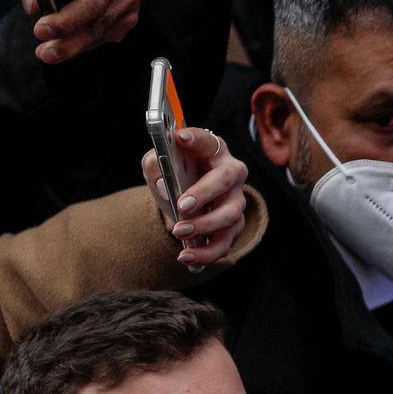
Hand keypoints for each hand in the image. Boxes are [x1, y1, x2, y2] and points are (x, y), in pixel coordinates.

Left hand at [14, 0, 141, 63]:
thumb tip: (33, 6)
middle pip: (94, 0)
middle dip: (65, 20)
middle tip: (40, 31)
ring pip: (101, 24)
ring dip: (72, 42)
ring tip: (47, 52)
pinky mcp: (132, 17)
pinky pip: (107, 36)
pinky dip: (84, 45)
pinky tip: (66, 49)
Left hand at [141, 128, 249, 269]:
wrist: (183, 201)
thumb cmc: (174, 175)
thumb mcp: (158, 166)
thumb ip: (156, 166)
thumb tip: (164, 186)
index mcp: (212, 150)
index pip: (206, 140)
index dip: (195, 138)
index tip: (180, 137)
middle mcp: (232, 173)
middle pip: (226, 180)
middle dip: (205, 193)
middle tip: (183, 205)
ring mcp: (236, 200)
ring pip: (231, 214)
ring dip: (205, 225)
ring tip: (179, 231)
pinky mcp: (235, 226)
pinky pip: (226, 242)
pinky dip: (207, 252)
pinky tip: (186, 256)